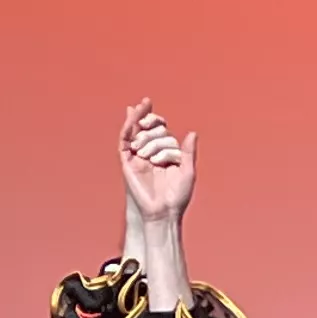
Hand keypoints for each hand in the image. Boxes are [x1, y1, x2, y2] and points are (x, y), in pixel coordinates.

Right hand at [118, 101, 194, 226]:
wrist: (164, 212)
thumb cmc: (177, 197)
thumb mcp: (187, 171)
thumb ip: (188, 152)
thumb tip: (192, 132)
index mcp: (163, 156)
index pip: (160, 134)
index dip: (159, 124)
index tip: (162, 121)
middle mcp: (149, 156)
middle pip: (148, 131)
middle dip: (151, 121)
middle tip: (155, 117)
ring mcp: (137, 158)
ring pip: (136, 133)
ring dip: (139, 118)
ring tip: (143, 105)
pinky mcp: (127, 163)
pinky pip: (125, 141)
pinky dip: (127, 128)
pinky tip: (131, 114)